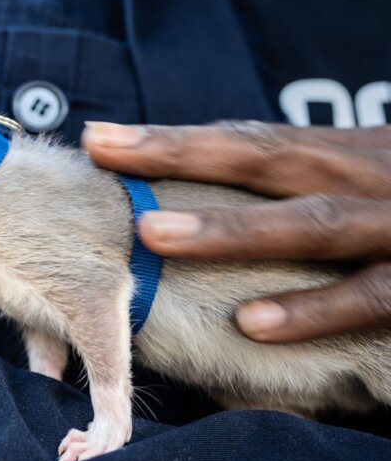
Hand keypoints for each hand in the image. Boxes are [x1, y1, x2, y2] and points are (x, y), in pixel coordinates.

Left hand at [82, 120, 390, 342]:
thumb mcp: (375, 189)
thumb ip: (309, 197)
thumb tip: (211, 220)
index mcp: (349, 157)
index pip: (252, 142)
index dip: (174, 141)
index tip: (98, 138)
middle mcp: (372, 177)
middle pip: (269, 157)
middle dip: (182, 155)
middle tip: (101, 153)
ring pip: (314, 223)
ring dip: (231, 230)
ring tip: (152, 235)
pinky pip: (371, 297)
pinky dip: (314, 309)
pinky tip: (251, 323)